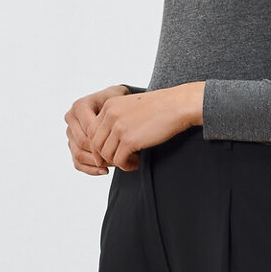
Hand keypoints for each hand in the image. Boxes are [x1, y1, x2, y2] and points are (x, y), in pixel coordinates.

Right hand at [64, 84, 132, 175]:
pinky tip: (105, 171)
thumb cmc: (117, 101)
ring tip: (115, 164)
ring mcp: (70, 133)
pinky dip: (90, 169)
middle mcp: (70, 119)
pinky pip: (77, 162)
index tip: (123, 146)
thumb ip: (114, 112)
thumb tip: (116, 132)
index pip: (89, 129)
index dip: (106, 140)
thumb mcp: (118, 99)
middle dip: (102, 153)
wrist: (113, 105)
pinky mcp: (72, 145)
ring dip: (97, 163)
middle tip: (121, 157)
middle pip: (83, 143)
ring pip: (79, 155)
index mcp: (79, 107)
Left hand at [87, 83, 204, 172]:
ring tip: (131, 162)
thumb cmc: (160, 106)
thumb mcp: (132, 106)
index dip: (99, 145)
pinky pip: (119, 160)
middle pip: (96, 144)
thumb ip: (118, 118)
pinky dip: (126, 166)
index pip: (92, 131)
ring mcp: (119, 128)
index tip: (111, 152)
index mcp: (109, 105)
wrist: (178, 105)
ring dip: (117, 162)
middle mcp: (110, 115)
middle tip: (120, 160)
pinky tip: (136, 163)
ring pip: (106, 154)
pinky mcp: (129, 140)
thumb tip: (111, 140)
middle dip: (105, 156)